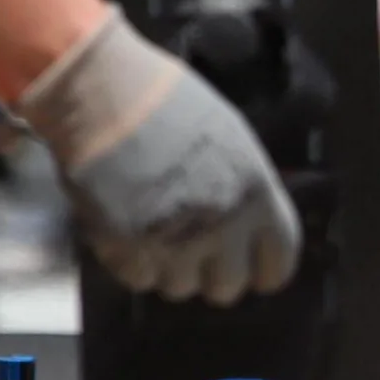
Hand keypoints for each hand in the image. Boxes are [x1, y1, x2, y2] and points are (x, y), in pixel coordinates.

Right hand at [21, 8, 302, 305]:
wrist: (99, 91)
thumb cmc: (165, 101)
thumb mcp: (230, 138)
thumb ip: (244, 188)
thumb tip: (250, 226)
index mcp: (257, 194)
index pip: (279, 262)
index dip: (264, 271)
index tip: (252, 271)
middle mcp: (223, 225)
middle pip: (228, 287)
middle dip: (211, 274)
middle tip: (192, 252)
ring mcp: (176, 240)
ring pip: (180, 288)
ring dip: (167, 267)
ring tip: (153, 230)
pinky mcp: (130, 248)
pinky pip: (138, 279)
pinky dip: (130, 261)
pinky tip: (124, 228)